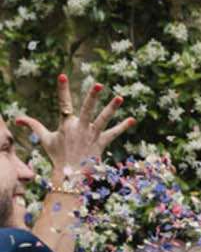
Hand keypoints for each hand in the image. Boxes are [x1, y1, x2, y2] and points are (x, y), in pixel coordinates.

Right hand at [15, 76, 134, 184]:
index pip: (64, 103)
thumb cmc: (57, 155)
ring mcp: (92, 136)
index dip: (63, 89)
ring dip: (111, 108)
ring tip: (120, 97)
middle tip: (99, 84)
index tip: (63, 75)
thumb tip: (17, 119)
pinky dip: (123, 127)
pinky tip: (133, 119)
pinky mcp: (101, 143)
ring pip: (103, 119)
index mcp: (66, 125)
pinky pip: (113, 134)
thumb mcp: (45, 139)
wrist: (70, 176)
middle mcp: (80, 128)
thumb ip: (33, 125)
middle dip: (92, 97)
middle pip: (87, 109)